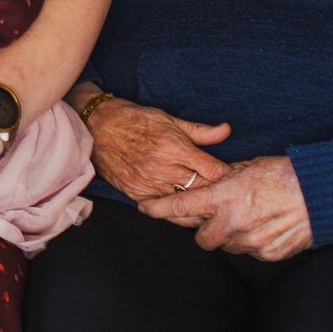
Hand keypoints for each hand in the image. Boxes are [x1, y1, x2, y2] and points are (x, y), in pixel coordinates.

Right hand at [82, 93, 231, 201]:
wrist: (97, 127)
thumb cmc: (134, 120)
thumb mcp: (169, 119)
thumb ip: (200, 131)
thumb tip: (227, 131)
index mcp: (174, 146)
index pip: (213, 170)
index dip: (227, 176)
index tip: (235, 179)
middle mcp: (162, 167)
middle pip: (202, 190)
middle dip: (218, 193)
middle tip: (230, 197)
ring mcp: (148, 183)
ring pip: (184, 204)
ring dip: (199, 206)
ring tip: (213, 208)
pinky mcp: (137, 194)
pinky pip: (163, 211)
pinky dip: (177, 212)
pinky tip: (188, 211)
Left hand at [137, 156, 313, 261]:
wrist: (324, 192)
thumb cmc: (286, 173)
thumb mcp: (249, 167)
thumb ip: (224, 179)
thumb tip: (207, 183)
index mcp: (224, 196)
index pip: (180, 206)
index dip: (159, 209)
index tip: (145, 208)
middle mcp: (233, 222)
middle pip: (201, 238)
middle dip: (204, 230)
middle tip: (216, 218)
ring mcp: (251, 241)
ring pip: (226, 247)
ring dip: (230, 237)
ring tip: (248, 218)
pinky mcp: (269, 253)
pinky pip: (250, 253)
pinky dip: (252, 243)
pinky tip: (265, 227)